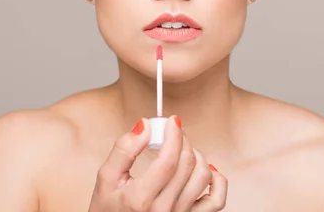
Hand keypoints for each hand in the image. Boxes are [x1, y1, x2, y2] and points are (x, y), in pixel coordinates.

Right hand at [88, 115, 227, 211]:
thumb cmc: (109, 208)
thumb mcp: (105, 178)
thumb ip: (123, 149)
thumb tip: (145, 125)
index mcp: (140, 199)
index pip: (167, 160)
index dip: (173, 135)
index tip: (172, 121)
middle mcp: (163, 211)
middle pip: (186, 164)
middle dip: (182, 141)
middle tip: (172, 133)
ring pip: (203, 176)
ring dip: (196, 155)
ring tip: (182, 151)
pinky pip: (217, 200)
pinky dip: (217, 180)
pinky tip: (206, 169)